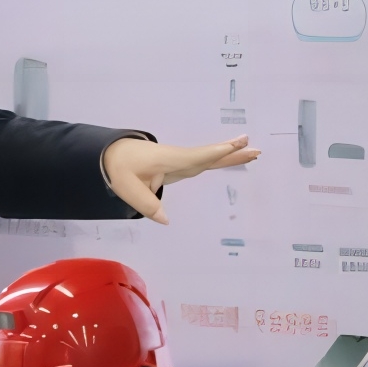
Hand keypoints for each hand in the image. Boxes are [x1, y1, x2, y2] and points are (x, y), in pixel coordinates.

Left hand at [102, 136, 257, 223]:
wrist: (112, 154)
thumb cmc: (119, 168)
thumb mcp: (126, 187)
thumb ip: (146, 203)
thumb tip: (166, 219)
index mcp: (168, 161)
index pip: (194, 158)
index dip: (213, 153)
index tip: (233, 147)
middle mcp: (178, 159)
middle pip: (208, 156)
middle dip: (231, 153)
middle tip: (255, 149)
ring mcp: (180, 161)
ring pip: (209, 158)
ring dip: (230, 155)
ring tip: (253, 152)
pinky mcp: (179, 165)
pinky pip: (203, 161)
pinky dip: (218, 158)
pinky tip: (230, 158)